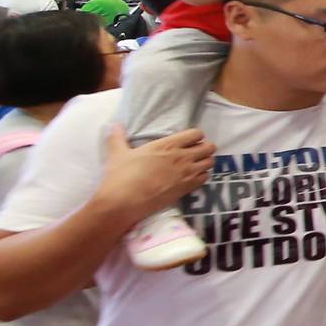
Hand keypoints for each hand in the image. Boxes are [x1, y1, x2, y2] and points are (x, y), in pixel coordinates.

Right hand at [98, 126, 214, 220]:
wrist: (124, 201)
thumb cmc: (121, 175)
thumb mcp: (117, 153)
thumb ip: (118, 138)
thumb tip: (115, 125)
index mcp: (167, 144)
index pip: (196, 133)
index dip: (195, 136)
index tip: (189, 140)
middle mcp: (181, 156)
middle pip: (209, 147)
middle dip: (205, 148)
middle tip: (196, 153)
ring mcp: (187, 173)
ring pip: (210, 162)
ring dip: (206, 162)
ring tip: (196, 165)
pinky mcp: (187, 188)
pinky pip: (205, 178)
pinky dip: (202, 176)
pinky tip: (193, 178)